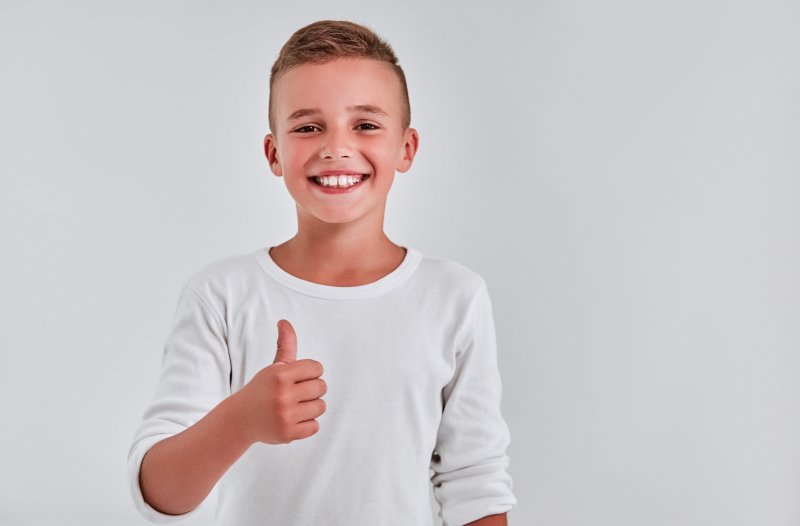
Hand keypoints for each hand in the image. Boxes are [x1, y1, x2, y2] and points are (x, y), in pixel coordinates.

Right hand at [231, 319, 326, 445]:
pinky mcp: (288, 433)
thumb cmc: (262, 390)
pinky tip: (293, 420)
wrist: (240, 419)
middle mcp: (283, 394)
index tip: (299, 378)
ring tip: (295, 407)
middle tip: (297, 394)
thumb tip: (284, 321)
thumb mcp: (274, 367)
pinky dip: (307, 425)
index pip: (317, 368)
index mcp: (280, 375)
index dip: (310, 373)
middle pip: (321, 387)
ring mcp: (285, 415)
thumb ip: (285, 344)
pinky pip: (315, 426)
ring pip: (321, 407)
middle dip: (312, 390)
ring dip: (311, 408)